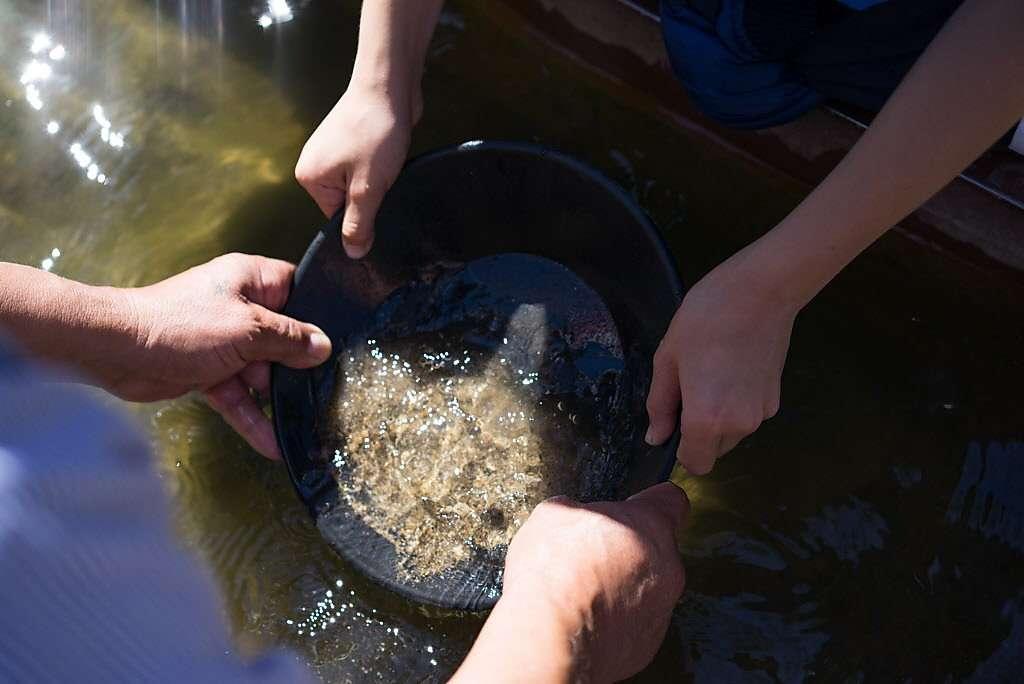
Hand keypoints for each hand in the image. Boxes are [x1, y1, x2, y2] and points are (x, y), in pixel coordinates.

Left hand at [117, 254, 330, 458]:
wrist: (117, 351)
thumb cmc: (179, 325)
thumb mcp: (248, 330)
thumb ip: (289, 340)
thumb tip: (322, 346)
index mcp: (252, 280)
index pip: (299, 290)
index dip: (319, 313)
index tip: (342, 339)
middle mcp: (241, 307)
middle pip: (285, 338)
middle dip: (301, 366)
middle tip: (327, 390)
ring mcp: (225, 341)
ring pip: (263, 372)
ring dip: (278, 399)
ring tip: (306, 426)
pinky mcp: (209, 370)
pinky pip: (239, 395)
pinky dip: (252, 418)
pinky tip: (272, 444)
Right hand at [295, 83, 416, 257]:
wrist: (390, 85)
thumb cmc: (376, 133)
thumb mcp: (368, 188)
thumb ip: (359, 224)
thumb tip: (353, 255)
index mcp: (309, 177)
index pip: (336, 218)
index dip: (361, 216)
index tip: (378, 203)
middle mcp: (315, 165)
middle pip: (347, 203)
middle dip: (371, 198)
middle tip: (385, 180)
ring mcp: (333, 152)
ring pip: (359, 186)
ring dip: (379, 182)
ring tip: (388, 165)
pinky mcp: (353, 142)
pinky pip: (366, 170)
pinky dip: (381, 168)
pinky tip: (390, 156)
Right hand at [453, 483, 687, 682]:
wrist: (548, 640)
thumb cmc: (554, 572)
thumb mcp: (554, 515)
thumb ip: (578, 512)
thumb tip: (574, 518)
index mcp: (650, 526)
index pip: (672, 500)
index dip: (651, 501)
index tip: (636, 506)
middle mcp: (668, 568)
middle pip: (655, 550)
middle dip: (626, 551)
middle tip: (588, 558)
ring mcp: (661, 611)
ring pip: (645, 591)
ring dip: (620, 589)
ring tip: (579, 596)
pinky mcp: (647, 647)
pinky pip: (634, 625)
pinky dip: (613, 622)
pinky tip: (582, 622)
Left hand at [645, 257, 797, 474]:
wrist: (760, 292)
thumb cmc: (706, 319)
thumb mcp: (668, 360)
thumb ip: (660, 405)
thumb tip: (656, 437)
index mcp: (707, 420)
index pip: (695, 464)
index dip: (680, 449)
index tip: (674, 421)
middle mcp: (739, 425)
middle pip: (713, 450)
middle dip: (698, 431)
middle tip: (690, 386)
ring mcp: (762, 413)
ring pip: (731, 433)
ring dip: (718, 417)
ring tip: (711, 372)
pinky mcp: (775, 398)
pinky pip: (748, 415)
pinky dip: (737, 403)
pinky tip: (732, 368)